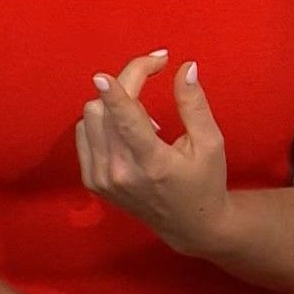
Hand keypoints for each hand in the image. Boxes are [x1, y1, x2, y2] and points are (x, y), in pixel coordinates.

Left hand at [74, 49, 231, 255]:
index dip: (114, 96)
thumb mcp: (210, 143)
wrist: (190, 225)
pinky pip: (83, 132)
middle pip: (104, 111)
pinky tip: (126, 130)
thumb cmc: (205, 182)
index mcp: (153, 164)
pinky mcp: (92, 181)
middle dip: (128, 81)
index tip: (102, 76)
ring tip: (145, 117)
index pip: (126, 123)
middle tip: (153, 70)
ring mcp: (102, 179)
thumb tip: (185, 68)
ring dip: (114, 101)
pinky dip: (101, 120)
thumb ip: (194, 104)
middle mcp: (121, 173)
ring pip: (90, 117)